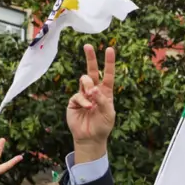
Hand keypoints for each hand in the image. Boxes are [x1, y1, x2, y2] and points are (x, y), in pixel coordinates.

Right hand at [66, 44, 115, 159]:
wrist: (90, 138)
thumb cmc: (103, 126)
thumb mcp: (109, 113)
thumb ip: (103, 100)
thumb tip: (93, 89)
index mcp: (106, 92)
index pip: (108, 74)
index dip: (109, 62)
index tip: (109, 49)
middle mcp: (94, 90)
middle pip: (92, 71)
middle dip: (90, 58)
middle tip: (88, 46)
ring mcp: (84, 94)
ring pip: (84, 80)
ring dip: (88, 85)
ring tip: (92, 95)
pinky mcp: (74, 101)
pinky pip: (78, 95)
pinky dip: (83, 100)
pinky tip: (87, 107)